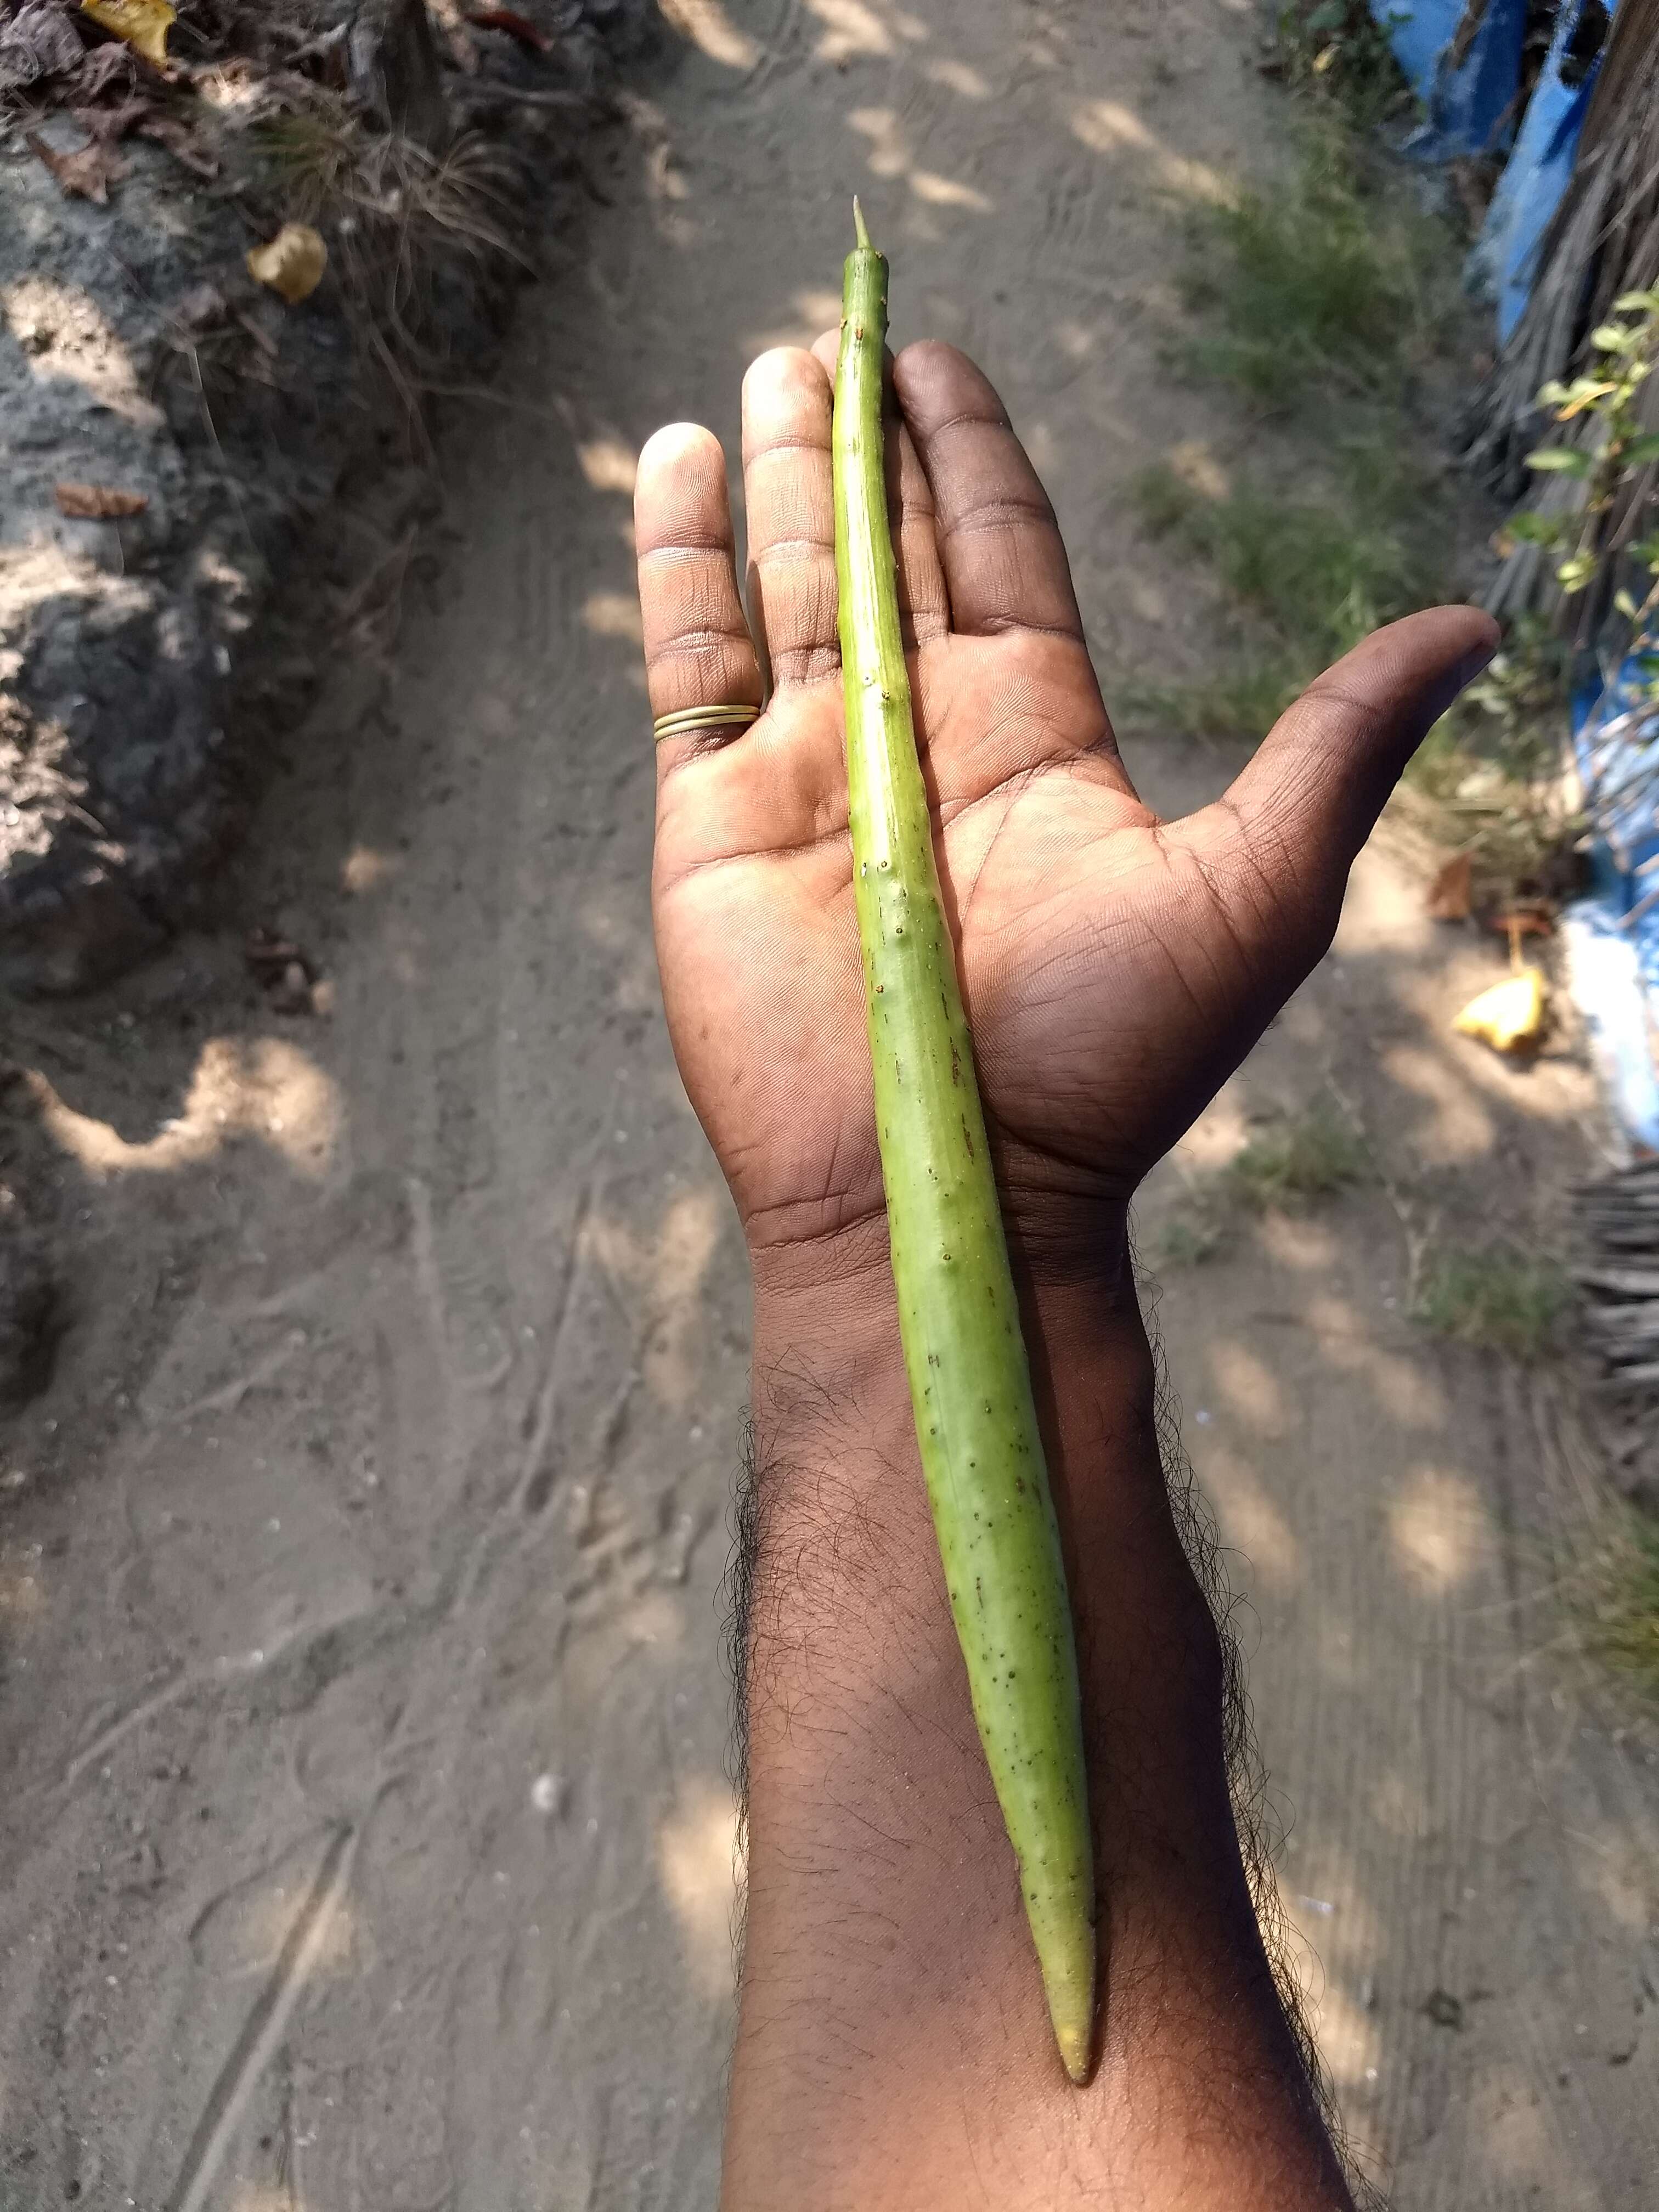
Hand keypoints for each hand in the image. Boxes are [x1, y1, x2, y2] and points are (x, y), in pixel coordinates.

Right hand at [636, 338, 1494, 1287]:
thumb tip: (1467, 631)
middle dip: (866, 442)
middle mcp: (919, 737)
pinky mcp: (714, 813)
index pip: (1000, 555)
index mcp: (1036, 737)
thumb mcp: (1255, 893)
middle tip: (843, 336)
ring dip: (776, 475)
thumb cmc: (1106, 1063)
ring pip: (787, 582)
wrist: (945, 1189)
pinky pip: (688, 658)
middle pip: (890, 548)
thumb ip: (1336, 748)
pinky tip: (676, 464)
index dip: (971, 454)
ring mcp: (808, 771)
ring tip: (772, 371)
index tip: (939, 360)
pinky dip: (675, 560)